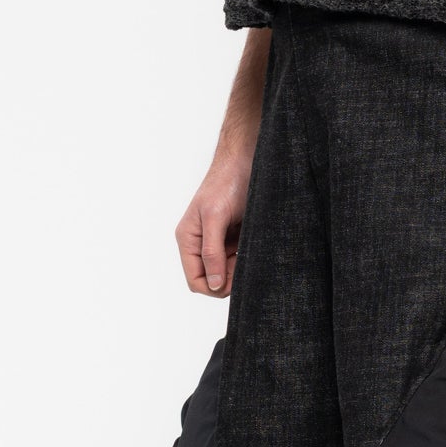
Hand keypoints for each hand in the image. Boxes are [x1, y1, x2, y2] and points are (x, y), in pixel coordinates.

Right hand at [176, 145, 251, 297]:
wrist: (246, 160)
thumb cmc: (227, 182)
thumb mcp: (215, 217)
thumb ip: (212, 252)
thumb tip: (213, 284)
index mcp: (188, 239)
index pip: (196, 281)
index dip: (215, 286)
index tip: (235, 279)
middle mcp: (201, 243)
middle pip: (213, 280)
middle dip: (230, 278)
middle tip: (248, 262)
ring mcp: (218, 241)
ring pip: (228, 272)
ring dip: (241, 269)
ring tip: (253, 251)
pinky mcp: (234, 237)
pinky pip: (239, 260)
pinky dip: (248, 260)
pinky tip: (257, 248)